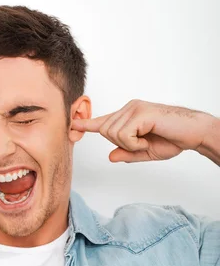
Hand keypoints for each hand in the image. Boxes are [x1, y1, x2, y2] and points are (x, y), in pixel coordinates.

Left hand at [71, 99, 216, 162]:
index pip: (103, 120)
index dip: (87, 124)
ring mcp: (134, 108)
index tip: (72, 125)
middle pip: (104, 131)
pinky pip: (124, 135)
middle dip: (120, 144)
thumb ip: (127, 154)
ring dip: (130, 145)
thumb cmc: (172, 139)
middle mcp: (129, 108)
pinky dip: (135, 144)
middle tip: (141, 145)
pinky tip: (148, 139)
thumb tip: (110, 157)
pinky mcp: (140, 112)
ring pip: (112, 133)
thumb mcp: (145, 152)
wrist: (194, 133)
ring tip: (147, 140)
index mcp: (128, 115)